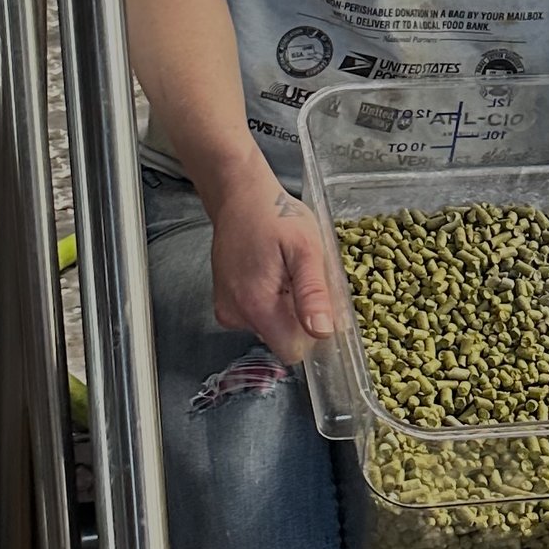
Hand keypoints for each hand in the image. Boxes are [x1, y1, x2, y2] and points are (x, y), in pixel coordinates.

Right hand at [208, 164, 339, 363]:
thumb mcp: (306, 248)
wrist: (240, 196)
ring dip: (286, 306)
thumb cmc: (275, 215)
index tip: (319, 305)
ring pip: (271, 327)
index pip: (292, 351)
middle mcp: (235, 314)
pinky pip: (258, 316)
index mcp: (255, 305)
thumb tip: (321, 332)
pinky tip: (272, 273)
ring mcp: (228, 310)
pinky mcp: (226, 303)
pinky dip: (271, 300)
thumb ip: (313, 292)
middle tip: (301, 277)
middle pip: (282, 338)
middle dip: (299, 315)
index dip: (311, 333)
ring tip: (285, 271)